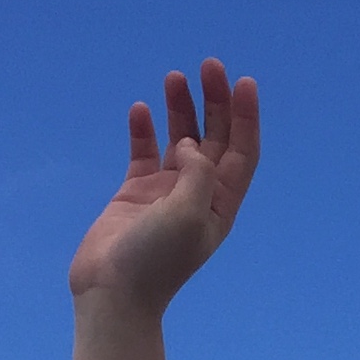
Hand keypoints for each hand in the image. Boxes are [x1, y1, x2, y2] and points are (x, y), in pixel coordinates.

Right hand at [68, 59, 259, 313]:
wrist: (113, 294)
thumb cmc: (156, 260)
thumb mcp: (188, 213)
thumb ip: (197, 172)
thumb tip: (191, 144)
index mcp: (219, 205)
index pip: (242, 153)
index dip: (246, 117)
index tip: (243, 82)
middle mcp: (197, 196)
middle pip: (215, 140)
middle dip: (215, 102)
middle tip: (209, 66)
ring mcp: (166, 194)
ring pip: (180, 140)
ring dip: (181, 109)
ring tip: (176, 76)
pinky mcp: (135, 194)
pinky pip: (143, 153)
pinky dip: (144, 130)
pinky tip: (141, 109)